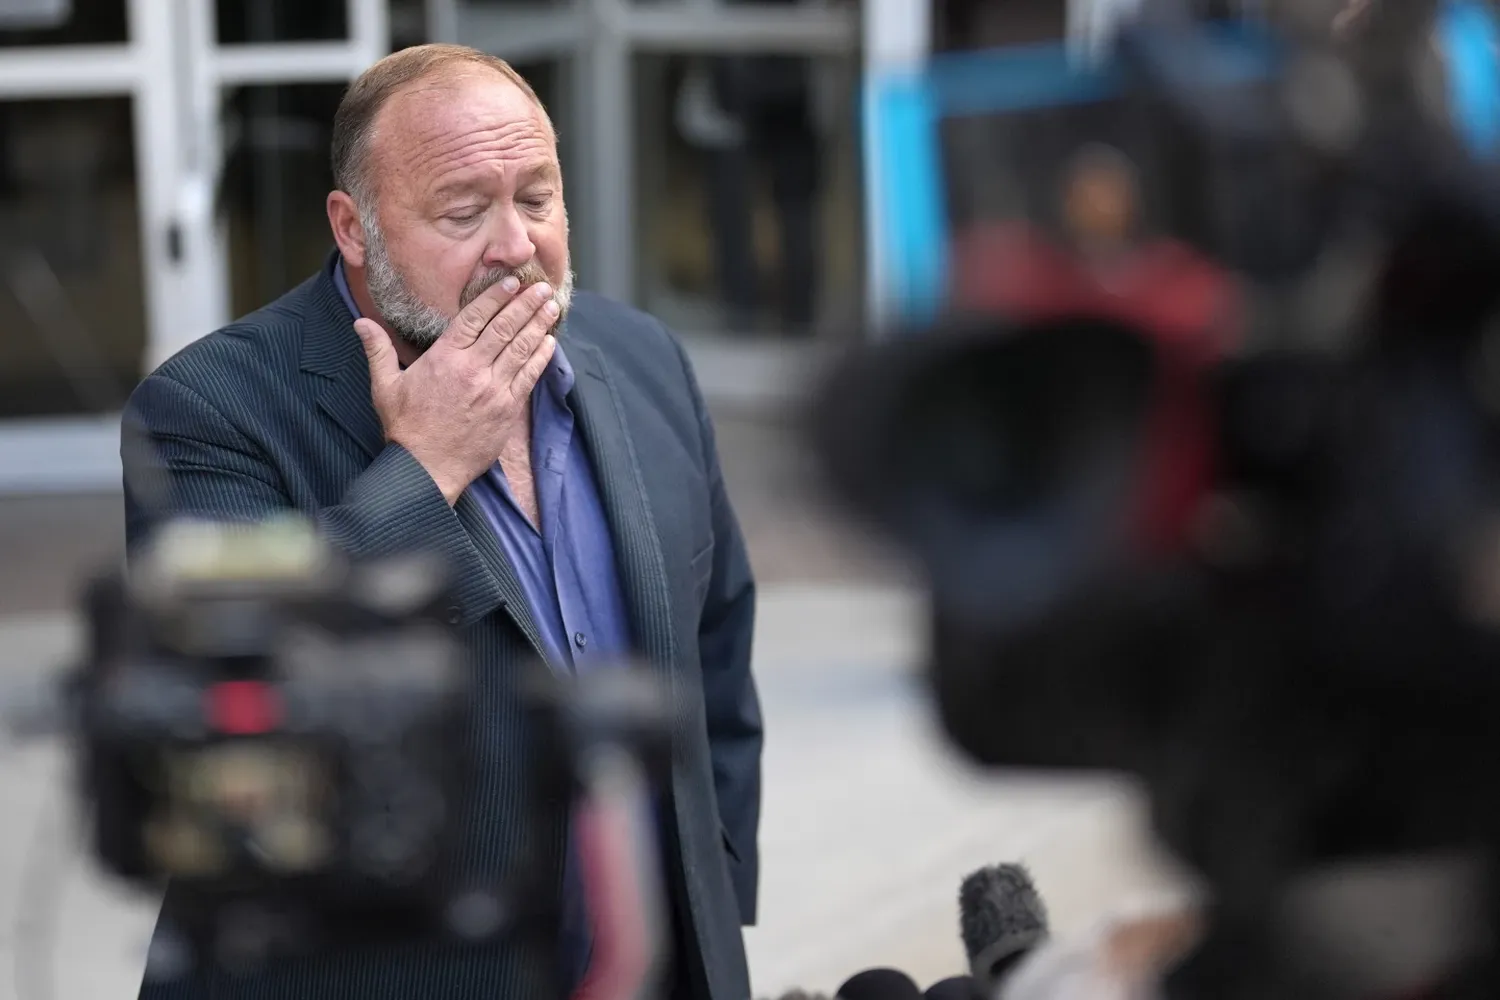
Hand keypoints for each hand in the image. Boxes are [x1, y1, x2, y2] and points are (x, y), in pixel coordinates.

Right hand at [354, 278, 560, 504]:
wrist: (427, 469)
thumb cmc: (406, 428)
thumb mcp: (385, 387)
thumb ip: (378, 351)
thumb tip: (361, 323)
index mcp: (444, 358)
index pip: (474, 318)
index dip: (494, 297)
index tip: (510, 281)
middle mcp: (472, 369)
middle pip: (504, 328)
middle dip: (525, 305)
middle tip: (541, 287)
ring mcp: (493, 389)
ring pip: (520, 349)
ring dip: (538, 326)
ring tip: (551, 307)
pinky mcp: (507, 409)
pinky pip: (528, 377)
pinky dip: (540, 358)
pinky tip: (550, 343)